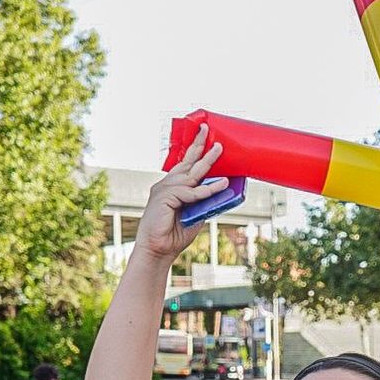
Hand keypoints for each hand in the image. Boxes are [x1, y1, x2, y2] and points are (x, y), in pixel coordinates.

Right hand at [134, 123, 227, 260]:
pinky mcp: (165, 198)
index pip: (185, 165)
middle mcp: (166, 185)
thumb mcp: (195, 215)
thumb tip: (221, 190)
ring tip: (219, 150)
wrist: (158, 250)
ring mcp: (164, 190)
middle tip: (207, 129)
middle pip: (185, 162)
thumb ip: (203, 202)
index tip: (205, 137)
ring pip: (190, 174)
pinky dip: (206, 190)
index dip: (194, 151)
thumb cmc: (174, 235)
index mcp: (172, 187)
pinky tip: (221, 185)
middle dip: (198, 145)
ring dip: (207, 162)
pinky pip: (190, 192)